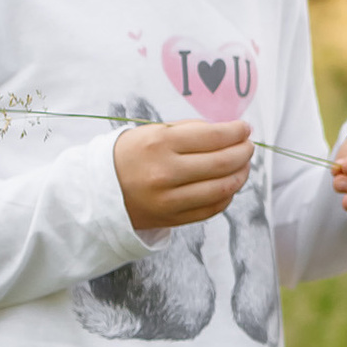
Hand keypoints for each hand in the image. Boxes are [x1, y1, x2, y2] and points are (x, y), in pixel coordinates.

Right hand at [114, 116, 254, 231]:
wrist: (99, 191)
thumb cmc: (130, 155)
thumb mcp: (152, 132)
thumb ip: (190, 130)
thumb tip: (229, 131)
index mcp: (159, 143)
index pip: (213, 136)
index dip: (236, 131)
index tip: (244, 128)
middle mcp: (165, 172)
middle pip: (222, 162)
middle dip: (243, 152)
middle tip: (248, 146)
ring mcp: (170, 199)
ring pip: (222, 188)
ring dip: (241, 174)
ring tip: (243, 165)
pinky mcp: (173, 218)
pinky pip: (212, 208)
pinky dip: (227, 195)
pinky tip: (229, 184)